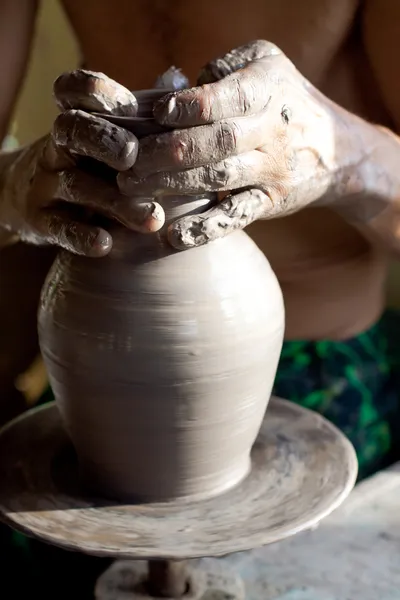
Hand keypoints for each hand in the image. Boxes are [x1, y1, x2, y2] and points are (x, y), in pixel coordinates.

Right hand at [0, 71, 163, 256]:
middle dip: (103, 140)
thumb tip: (180, 77)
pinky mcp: (42, 219)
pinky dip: (82, 235)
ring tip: (152, 217)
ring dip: (115, 201)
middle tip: (132, 155)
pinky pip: (59, 227)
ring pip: (75, 185)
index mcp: (78, 119)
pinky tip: (106, 244)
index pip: (74, 91)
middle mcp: (58, 146)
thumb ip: (140, 117)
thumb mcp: (108, 137)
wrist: (32, 198)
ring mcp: (47, 183)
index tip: (123, 103)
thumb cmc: (90, 163)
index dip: (94, 90)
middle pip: (73, 130)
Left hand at [118, 40, 337, 248]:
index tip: (157, 113)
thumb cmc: (286, 99)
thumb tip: (175, 86)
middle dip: (168, 151)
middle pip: (217, 142)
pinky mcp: (269, 202)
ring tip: (132, 188)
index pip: (226, 98)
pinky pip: (237, 217)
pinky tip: (175, 237)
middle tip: (127, 160)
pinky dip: (207, 229)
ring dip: (174, 185)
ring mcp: (271, 171)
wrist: (337, 150)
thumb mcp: (266, 64)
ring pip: (220, 179)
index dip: (189, 107)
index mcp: (267, 89)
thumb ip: (224, 69)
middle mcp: (272, 131)